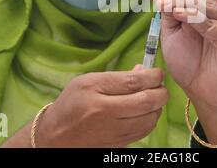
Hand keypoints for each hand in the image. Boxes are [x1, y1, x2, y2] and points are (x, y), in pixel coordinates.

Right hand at [35, 65, 167, 146]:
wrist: (55, 136)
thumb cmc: (71, 103)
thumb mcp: (88, 81)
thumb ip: (117, 77)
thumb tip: (143, 71)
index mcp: (94, 90)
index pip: (133, 82)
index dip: (152, 76)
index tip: (158, 73)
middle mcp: (104, 112)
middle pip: (146, 102)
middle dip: (161, 92)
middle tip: (161, 87)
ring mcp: (111, 132)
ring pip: (149, 120)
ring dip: (157, 108)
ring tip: (153, 100)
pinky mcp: (117, 145)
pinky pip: (142, 132)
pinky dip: (149, 121)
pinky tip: (145, 114)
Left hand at [142, 0, 216, 109]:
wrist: (204, 93)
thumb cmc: (189, 64)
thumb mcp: (172, 35)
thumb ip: (168, 14)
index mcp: (205, 10)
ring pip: (206, 5)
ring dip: (183, 3)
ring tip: (164, 4)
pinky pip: (215, 25)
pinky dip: (197, 18)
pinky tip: (181, 15)